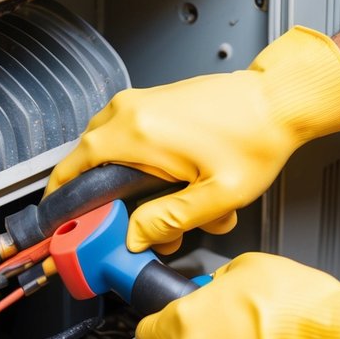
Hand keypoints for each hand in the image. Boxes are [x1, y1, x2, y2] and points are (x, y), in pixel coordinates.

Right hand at [45, 27, 339, 252]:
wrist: (279, 101)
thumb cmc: (256, 138)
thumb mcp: (215, 196)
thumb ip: (169, 221)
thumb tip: (134, 237)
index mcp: (136, 133)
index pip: (71, 169)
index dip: (60, 202)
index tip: (60, 226)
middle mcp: (130, 112)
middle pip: (86, 166)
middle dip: (103, 203)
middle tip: (123, 230)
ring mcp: (139, 104)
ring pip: (107, 155)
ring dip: (125, 187)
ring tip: (160, 212)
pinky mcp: (152, 105)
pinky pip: (125, 141)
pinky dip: (138, 168)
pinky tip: (171, 189)